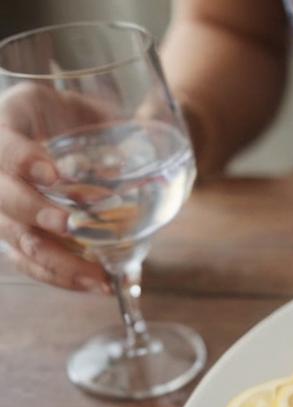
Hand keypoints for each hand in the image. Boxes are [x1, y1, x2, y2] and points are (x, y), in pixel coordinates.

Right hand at [0, 84, 107, 291]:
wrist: (86, 132)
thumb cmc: (89, 116)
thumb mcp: (100, 108)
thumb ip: (123, 125)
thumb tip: (149, 144)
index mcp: (12, 117)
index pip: (0, 142)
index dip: (20, 158)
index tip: (52, 174)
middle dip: (32, 211)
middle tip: (69, 225)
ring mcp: (3, 202)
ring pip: (12, 235)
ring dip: (53, 259)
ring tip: (95, 275)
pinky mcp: (16, 231)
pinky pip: (26, 260)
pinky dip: (59, 275)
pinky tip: (92, 284)